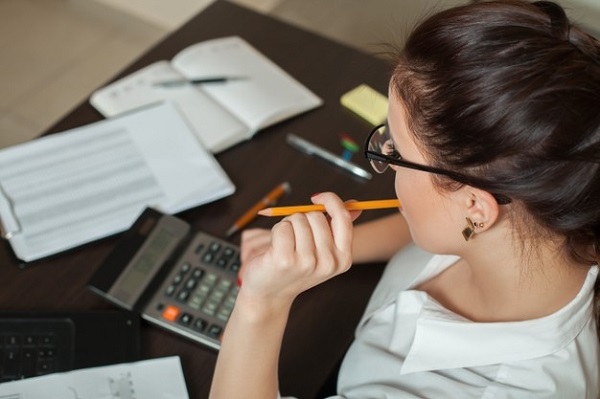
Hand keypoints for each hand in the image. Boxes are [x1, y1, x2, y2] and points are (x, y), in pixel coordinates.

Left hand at [237, 192, 360, 304]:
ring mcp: (307, 263)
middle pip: (316, 216)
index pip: (343, 217)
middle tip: (295, 237)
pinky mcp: (285, 260)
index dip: (330, 200)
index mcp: (343, 259)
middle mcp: (328, 263)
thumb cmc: (296, 267)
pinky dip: (276, 231)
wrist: (270, 294)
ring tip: (285, 244)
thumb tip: (353, 204)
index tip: (316, 197)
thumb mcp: (323, 250)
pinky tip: (275, 248)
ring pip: (298, 219)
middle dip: (302, 218)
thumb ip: (338, 227)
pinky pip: (283, 227)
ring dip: (288, 225)